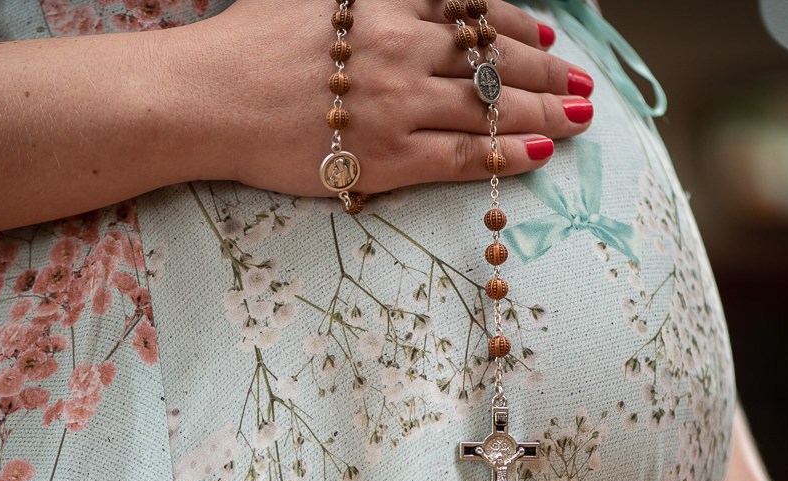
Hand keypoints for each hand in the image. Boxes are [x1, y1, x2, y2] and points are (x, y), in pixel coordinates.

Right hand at [178, 0, 593, 194]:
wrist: (205, 97)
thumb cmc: (246, 42)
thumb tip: (420, 2)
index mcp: (384, 2)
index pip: (472, 9)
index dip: (518, 22)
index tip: (546, 32)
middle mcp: (402, 48)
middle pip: (494, 58)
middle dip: (548, 69)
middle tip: (582, 83)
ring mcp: (398, 105)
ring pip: (490, 108)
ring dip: (545, 112)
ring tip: (581, 118)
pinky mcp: (386, 158)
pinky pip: (462, 158)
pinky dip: (505, 155)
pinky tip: (541, 155)